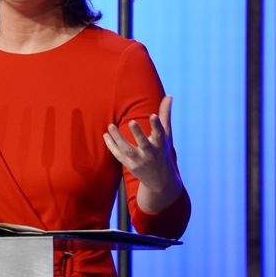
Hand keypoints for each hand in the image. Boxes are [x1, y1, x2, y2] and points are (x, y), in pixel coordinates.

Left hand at [103, 95, 182, 212]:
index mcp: (161, 145)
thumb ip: (165, 115)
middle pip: (144, 144)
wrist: (161, 180)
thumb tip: (169, 96)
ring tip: (110, 126)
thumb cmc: (163, 151)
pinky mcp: (130, 166)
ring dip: (118, 138)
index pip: (160, 134)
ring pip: (127, 150)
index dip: (157, 125)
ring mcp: (140, 161)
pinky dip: (112, 146)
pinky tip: (106, 135)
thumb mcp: (166, 135)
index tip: (153, 115)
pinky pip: (119, 155)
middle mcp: (151, 154)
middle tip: (132, 122)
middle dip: (138, 134)